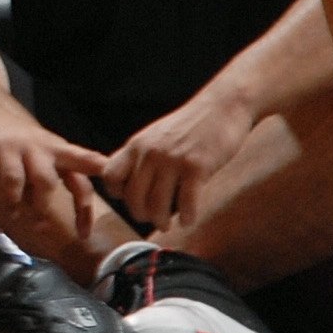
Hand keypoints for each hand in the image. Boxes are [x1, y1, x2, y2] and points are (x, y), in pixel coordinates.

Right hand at [0, 91, 107, 247]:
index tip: (85, 233)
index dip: (87, 207)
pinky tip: (11, 211)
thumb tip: (44, 219)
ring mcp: (27, 147)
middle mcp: (47, 148)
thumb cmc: (2, 141)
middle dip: (83, 201)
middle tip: (81, 233)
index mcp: (57, 152)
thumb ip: (37, 186)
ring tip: (37, 226)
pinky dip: (13, 199)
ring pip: (46, 180)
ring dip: (42, 208)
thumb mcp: (27, 161)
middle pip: (79, 167)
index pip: (82, 179)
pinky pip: (13, 179)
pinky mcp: (4, 148)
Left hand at [99, 85, 254, 234]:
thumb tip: (125, 181)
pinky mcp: (197, 167)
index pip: (110, 176)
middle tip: (151, 220)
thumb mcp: (155, 136)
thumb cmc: (189, 126)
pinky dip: (186, 217)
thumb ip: (140, 156)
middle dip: (140, 214)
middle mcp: (150, 153)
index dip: (116, 194)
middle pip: (132, 197)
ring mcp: (173, 160)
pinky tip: (188, 219)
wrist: (222, 107)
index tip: (129, 201)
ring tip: (167, 225)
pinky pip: (186, 203)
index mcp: (136, 145)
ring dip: (161, 221)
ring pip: (157, 205)